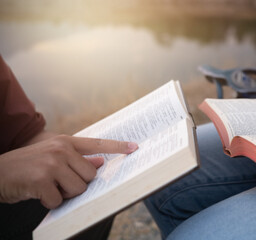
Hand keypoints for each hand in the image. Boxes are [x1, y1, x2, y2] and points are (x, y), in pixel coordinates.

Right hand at [0, 134, 137, 208]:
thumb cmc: (27, 166)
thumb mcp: (51, 156)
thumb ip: (76, 158)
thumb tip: (100, 163)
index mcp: (65, 142)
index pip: (98, 144)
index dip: (118, 146)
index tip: (135, 147)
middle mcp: (61, 149)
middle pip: (90, 176)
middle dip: (77, 185)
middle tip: (58, 182)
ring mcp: (51, 164)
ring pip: (78, 189)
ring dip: (64, 194)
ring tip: (47, 187)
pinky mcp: (42, 180)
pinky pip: (59, 201)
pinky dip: (50, 203)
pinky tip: (37, 193)